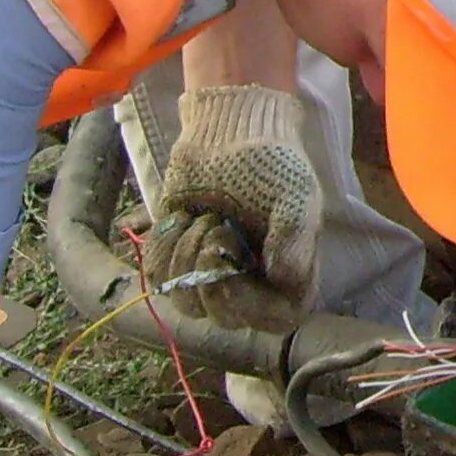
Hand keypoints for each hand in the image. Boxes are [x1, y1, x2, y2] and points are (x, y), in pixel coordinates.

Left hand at [150, 80, 320, 332]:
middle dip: (211, 270)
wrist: (230, 136)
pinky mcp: (176, 265)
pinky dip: (165, 245)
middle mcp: (251, 290)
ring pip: (186, 304)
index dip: (248, 303)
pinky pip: (158, 279)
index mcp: (289, 281)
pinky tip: (183, 217)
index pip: (273, 320)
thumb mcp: (297, 193)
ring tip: (205, 216)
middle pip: (223, 318)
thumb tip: (283, 277)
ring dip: (188, 254)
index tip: (228, 266)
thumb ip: (295, 235)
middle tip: (218, 224)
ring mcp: (210, 281)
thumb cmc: (272, 165)